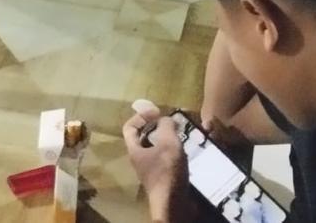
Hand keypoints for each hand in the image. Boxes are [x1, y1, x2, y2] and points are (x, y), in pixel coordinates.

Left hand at [123, 105, 190, 220]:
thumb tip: (165, 118)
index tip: (157, 112)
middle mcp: (140, 159)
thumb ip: (166, 126)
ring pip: (156, 148)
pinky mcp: (163, 178)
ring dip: (167, 139)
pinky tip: (186, 152)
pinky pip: (166, 159)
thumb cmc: (167, 171)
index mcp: (135, 149)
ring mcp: (151, 170)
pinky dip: (174, 153)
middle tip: (171, 123)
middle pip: (143, 137)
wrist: (174, 204)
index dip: (141, 116)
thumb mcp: (168, 142)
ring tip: (180, 135)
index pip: (130, 127)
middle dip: (157, 127)